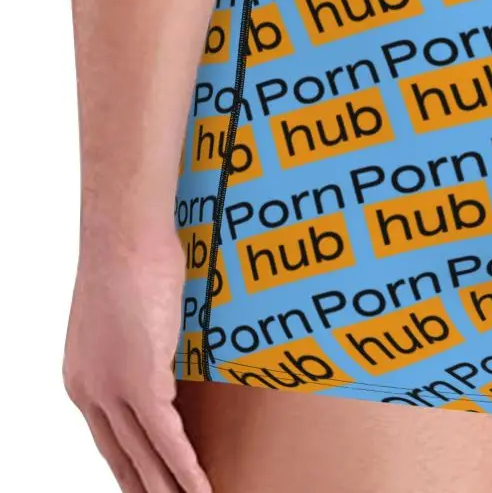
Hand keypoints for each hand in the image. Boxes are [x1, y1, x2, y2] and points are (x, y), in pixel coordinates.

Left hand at [63, 229, 211, 492]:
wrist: (125, 234)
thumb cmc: (129, 254)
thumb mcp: (126, 309)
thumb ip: (138, 339)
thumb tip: (161, 344)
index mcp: (83, 375)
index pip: (107, 436)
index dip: (128, 465)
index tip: (144, 483)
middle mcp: (90, 389)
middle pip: (121, 455)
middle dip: (144, 486)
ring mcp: (113, 387)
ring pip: (144, 453)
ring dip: (168, 487)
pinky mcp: (142, 379)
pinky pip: (167, 436)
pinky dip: (185, 466)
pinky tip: (198, 485)